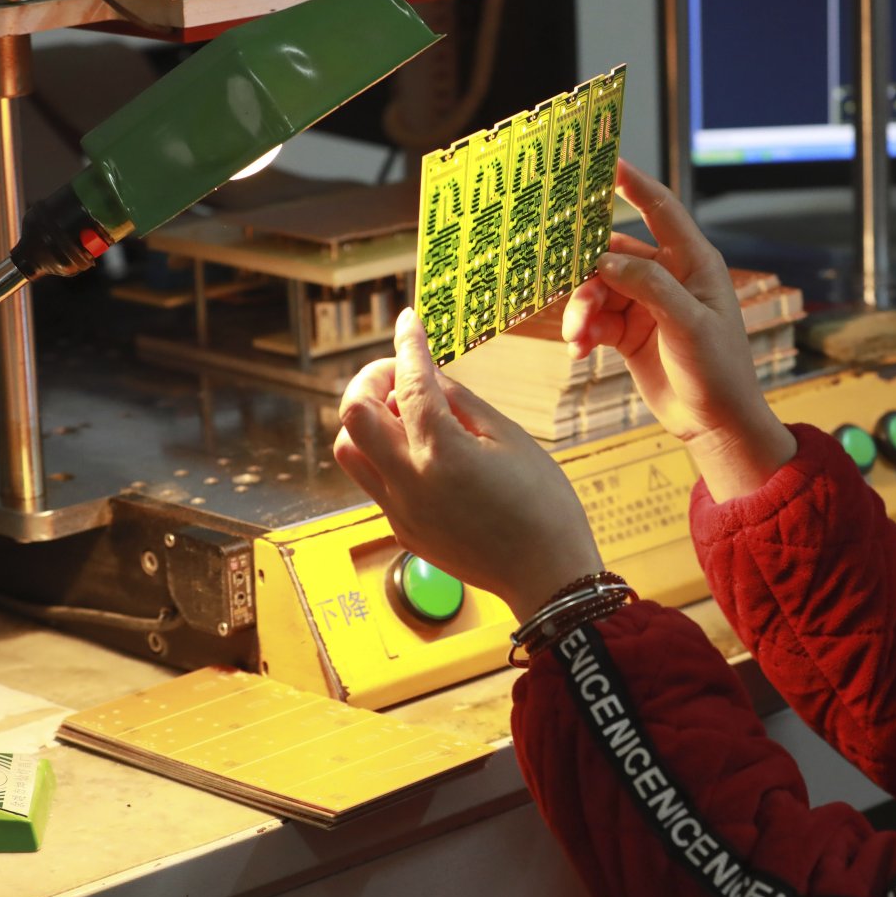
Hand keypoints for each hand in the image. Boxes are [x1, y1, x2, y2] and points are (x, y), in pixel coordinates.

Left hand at [332, 307, 602, 618]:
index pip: (409, 384)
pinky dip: (387, 453)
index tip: (408, 321)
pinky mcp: (402, 529)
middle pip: (353, 414)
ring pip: (349, 450)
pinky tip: (425, 451)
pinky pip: (374, 480)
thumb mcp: (512, 439)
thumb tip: (431, 373)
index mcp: (441, 454)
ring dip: (369, 420)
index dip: (408, 345)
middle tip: (401, 371)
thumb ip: (463, 403)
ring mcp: (399, 510)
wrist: (546, 575)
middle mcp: (408, 482)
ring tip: (409, 413)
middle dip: (370, 380)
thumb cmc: (544, 505)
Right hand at [563, 159, 796, 500]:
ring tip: (578, 338)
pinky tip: (579, 352)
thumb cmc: (719, 371)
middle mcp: (668, 277)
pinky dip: (582, 332)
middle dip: (587, 272)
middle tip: (570, 290)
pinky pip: (594, 320)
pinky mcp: (629, 332)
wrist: (715, 424)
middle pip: (613, 253)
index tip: (605, 161)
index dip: (634, 184)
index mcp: (694, 263)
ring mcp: (646, 304)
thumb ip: (650, 286)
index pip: (661, 210)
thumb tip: (605, 259)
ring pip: (597, 288)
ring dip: (581, 310)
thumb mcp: (689, 324)